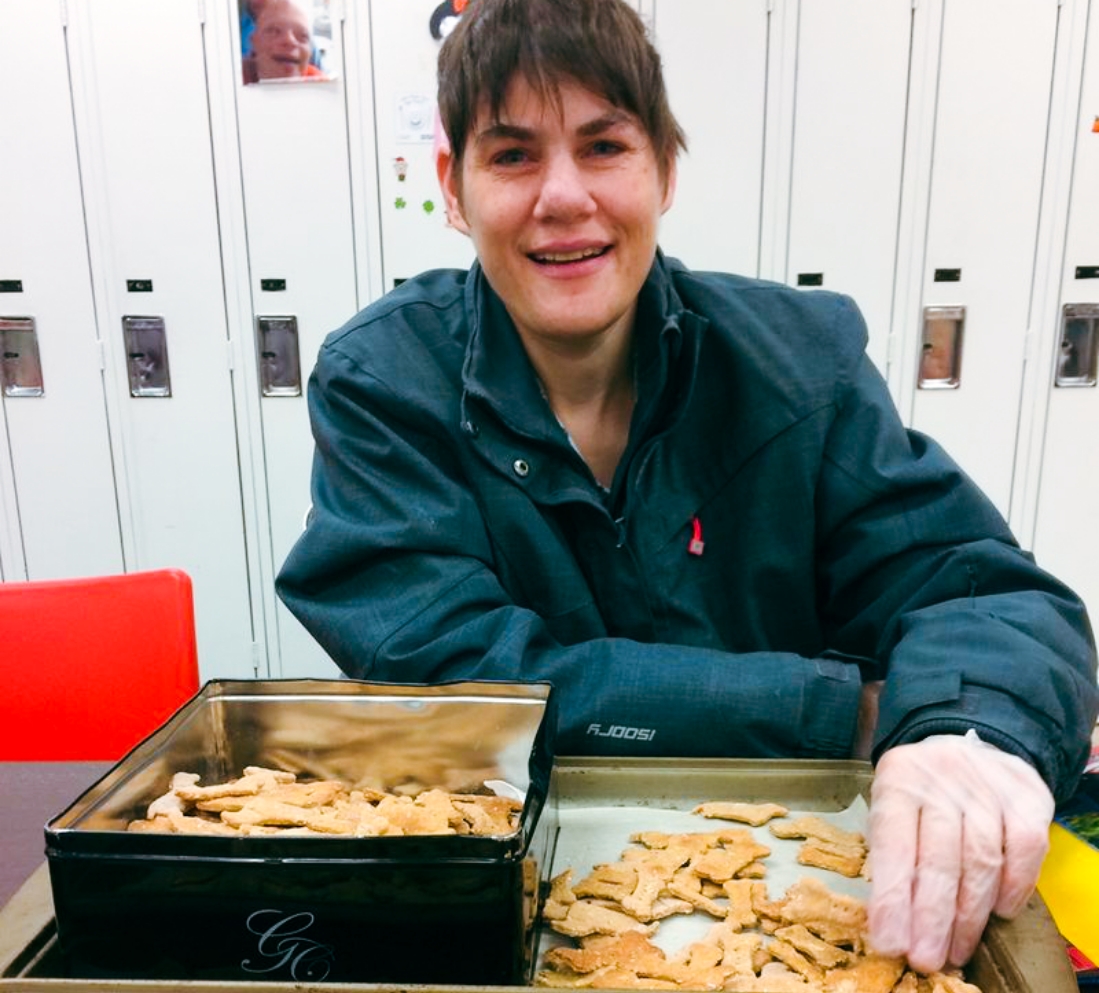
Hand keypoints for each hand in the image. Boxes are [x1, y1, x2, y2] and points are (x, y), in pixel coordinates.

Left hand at [867, 731, 1053, 973]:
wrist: (966, 747)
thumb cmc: (921, 791)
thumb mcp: (893, 805)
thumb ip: (891, 851)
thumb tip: (890, 918)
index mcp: (898, 781)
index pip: (893, 843)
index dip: (892, 896)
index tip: (890, 940)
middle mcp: (940, 781)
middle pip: (937, 857)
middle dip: (931, 916)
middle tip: (926, 958)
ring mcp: (985, 787)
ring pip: (980, 858)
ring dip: (969, 913)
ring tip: (956, 950)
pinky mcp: (1025, 797)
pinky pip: (1025, 849)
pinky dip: (1014, 886)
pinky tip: (1000, 913)